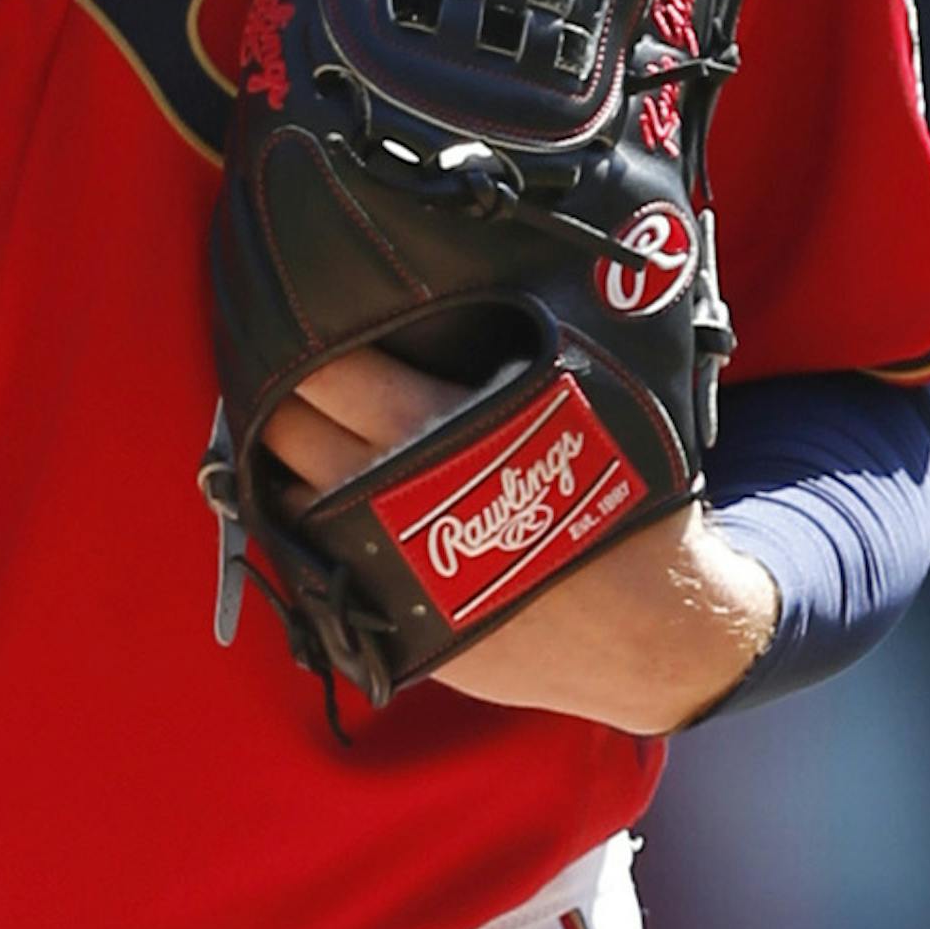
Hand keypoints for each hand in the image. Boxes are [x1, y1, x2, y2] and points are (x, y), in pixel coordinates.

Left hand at [262, 354, 778, 733]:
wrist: (651, 631)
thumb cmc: (625, 503)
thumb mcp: (580, 409)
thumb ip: (511, 361)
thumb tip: (457, 296)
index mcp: (443, 435)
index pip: (333, 374)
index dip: (305, 347)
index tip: (300, 324)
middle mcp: (396, 499)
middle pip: (290, 432)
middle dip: (278, 401)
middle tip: (284, 375)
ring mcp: (383, 566)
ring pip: (288, 499)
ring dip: (283, 466)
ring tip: (294, 435)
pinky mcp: (386, 622)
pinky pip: (311, 563)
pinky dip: (304, 528)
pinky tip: (315, 502)